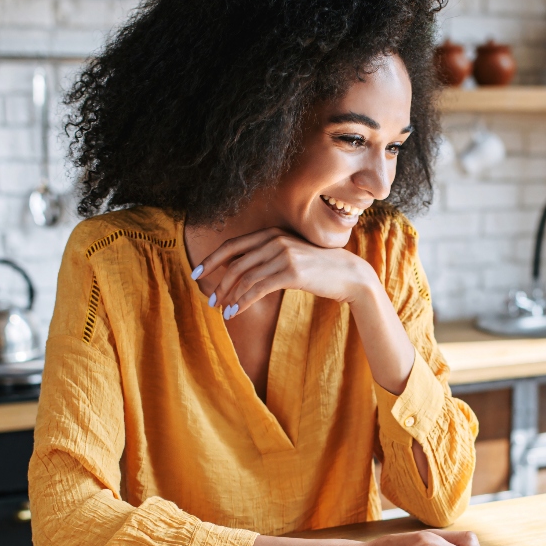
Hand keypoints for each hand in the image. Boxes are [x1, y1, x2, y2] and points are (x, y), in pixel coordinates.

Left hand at [195, 227, 376, 318]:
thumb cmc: (318, 268)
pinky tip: (235, 312)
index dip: (211, 259)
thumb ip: (266, 257)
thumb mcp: (290, 255)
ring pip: (245, 278)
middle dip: (219, 282)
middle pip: (236, 263)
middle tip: (210, 299)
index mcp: (272, 233)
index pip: (233, 244)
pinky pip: (258, 289)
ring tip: (222, 310)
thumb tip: (237, 271)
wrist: (349, 274)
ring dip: (229, 296)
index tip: (196, 272)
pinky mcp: (291, 272)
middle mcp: (276, 240)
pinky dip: (242, 302)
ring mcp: (284, 255)